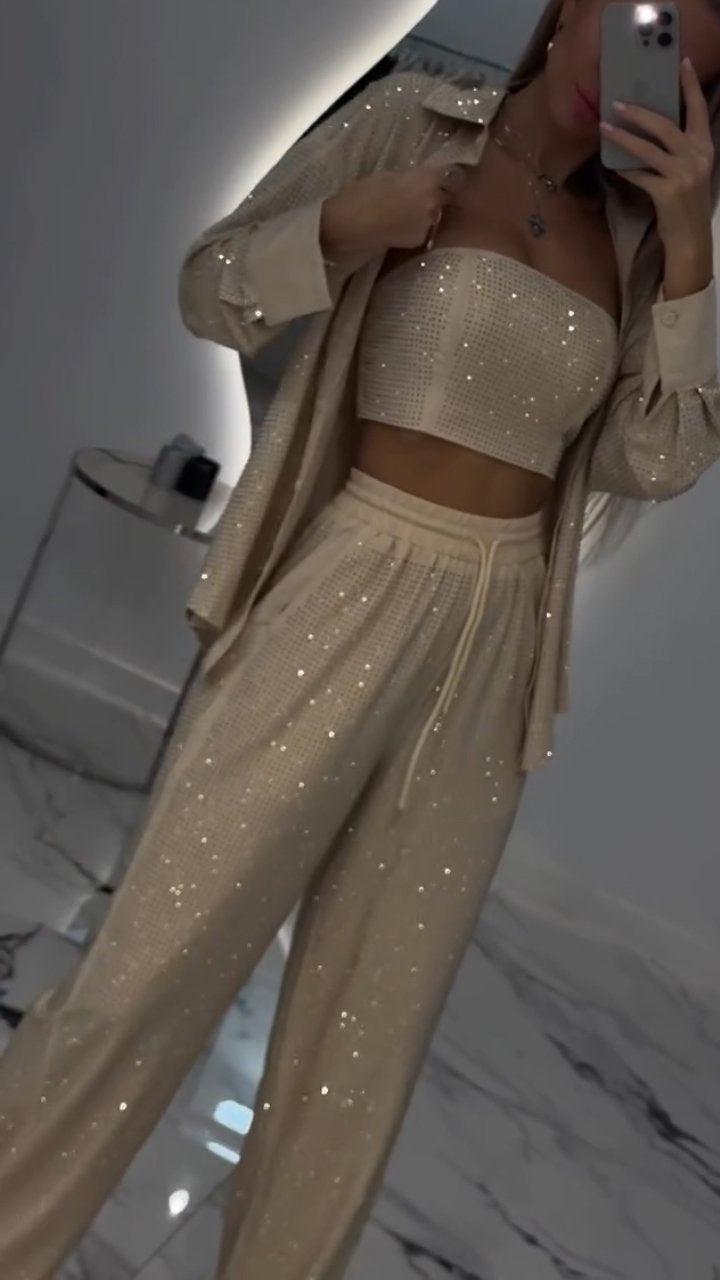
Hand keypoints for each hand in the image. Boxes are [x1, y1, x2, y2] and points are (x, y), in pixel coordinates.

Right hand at [320, 162, 466, 259]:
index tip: (440, 178)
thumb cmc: (364, 192)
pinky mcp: (421, 238)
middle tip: (420, 196)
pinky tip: (400, 228)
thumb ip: (409, 177)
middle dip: (438, 194)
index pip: (452, 174)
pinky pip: (423, 230)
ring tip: (406, 214)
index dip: (446, 177)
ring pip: (434, 214)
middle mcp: (435, 198)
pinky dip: (416, 228)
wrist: (355, 223)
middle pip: (447, 195)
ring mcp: (429, 221)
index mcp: (427, 176)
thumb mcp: (388, 175)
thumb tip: (413, 181)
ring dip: (426, 212)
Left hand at [600, 57, 713, 295]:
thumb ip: (678, 151)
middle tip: (617, 102)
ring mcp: (683, 174)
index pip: (698, 109)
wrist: (691, 241)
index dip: (690, 85)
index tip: (682, 62)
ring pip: (648, 148)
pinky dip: (626, 169)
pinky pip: (640, 175)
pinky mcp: (667, 193)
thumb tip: (651, 131)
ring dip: (623, 137)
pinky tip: (613, 165)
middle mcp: (697, 157)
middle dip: (640, 112)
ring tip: (604, 128)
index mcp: (705, 147)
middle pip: (666, 124)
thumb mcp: (690, 172)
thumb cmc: (686, 206)